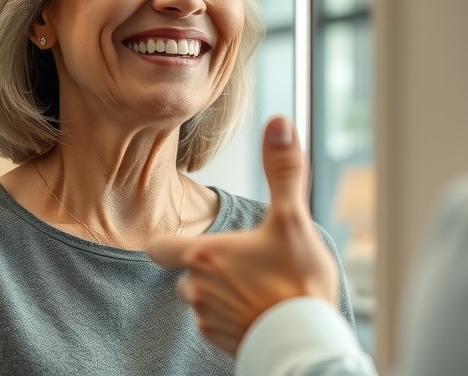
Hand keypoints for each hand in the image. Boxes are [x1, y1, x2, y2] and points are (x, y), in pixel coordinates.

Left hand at [147, 116, 338, 355]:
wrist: (307, 343)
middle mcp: (197, 288)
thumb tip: (279, 122)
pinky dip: (233, 317)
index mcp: (206, 255)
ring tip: (259, 288)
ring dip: (222, 293)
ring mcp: (208, 319)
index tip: (181, 240)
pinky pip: (217, 325)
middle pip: (188, 273)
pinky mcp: (221, 343)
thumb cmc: (298, 283)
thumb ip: (282, 170)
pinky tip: (261, 311)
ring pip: (202, 299)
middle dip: (210, 267)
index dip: (169, 243)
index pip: (160, 248)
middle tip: (248, 263)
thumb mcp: (292, 219)